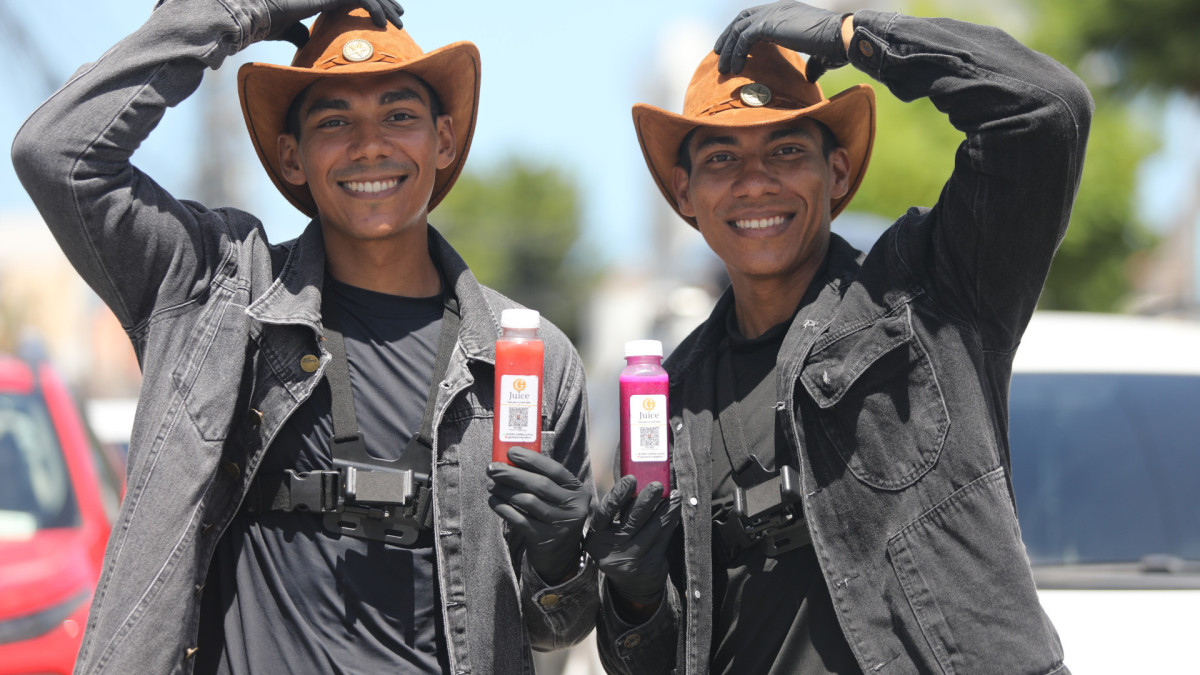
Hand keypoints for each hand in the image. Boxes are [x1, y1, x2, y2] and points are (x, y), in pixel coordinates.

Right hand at [265, 0, 403, 47]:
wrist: (258, 15)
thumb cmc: (269, 23)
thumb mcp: (289, 30)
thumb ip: (301, 34)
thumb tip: (305, 42)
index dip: (373, 4)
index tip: (386, 19)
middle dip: (385, 2)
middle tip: (400, 16)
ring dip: (385, 6)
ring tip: (398, 21)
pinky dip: (375, 9)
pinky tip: (383, 24)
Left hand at [487, 447, 591, 582]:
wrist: (560, 555)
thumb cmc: (554, 515)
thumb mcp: (559, 497)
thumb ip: (543, 480)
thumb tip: (511, 460)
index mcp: (578, 491)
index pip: (555, 470)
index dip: (532, 459)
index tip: (511, 452)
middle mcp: (573, 507)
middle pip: (539, 485)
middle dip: (512, 474)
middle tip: (493, 468)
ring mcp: (560, 524)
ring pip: (527, 501)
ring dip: (505, 490)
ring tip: (491, 485)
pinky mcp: (544, 539)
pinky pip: (519, 520)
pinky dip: (504, 509)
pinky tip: (494, 501)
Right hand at [585, 476, 680, 607]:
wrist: (632, 586)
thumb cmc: (619, 549)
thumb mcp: (609, 535)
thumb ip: (617, 514)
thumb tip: (637, 482)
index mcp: (596, 538)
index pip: (606, 513)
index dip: (618, 494)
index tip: (631, 479)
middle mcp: (611, 550)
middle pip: (632, 520)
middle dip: (647, 500)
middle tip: (658, 485)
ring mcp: (631, 559)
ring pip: (652, 528)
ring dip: (666, 509)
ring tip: (675, 495)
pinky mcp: (649, 564)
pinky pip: (663, 538)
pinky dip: (670, 521)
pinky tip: (675, 510)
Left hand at [714, 0, 849, 76]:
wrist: (840, 38)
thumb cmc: (836, 47)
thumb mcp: (820, 56)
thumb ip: (812, 65)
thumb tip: (810, 77)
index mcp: (787, 11)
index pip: (757, 17)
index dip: (743, 31)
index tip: (734, 48)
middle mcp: (777, 8)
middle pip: (743, 19)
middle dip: (728, 36)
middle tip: (718, 54)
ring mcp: (772, 13)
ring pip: (739, 29)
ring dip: (728, 48)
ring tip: (722, 68)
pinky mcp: (768, 24)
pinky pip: (744, 38)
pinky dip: (737, 53)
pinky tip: (735, 68)